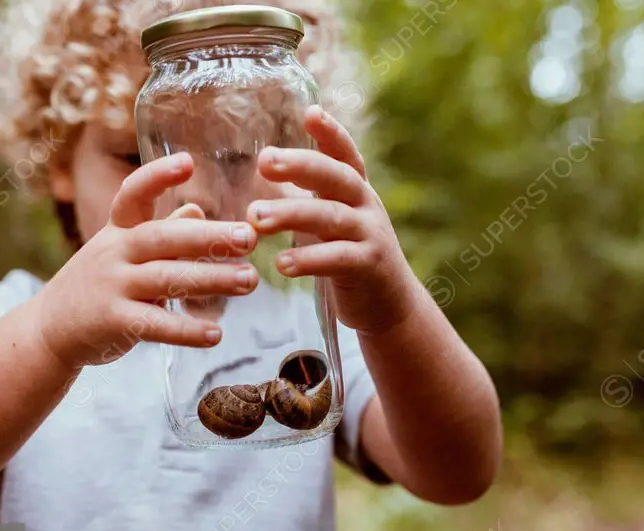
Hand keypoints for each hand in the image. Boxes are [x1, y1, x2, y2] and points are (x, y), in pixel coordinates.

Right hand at [37, 153, 258, 367]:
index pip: (133, 195)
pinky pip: (155, 325)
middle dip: (208, 236)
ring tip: (249, 281)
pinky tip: (216, 334)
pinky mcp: (113, 322)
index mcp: (117, 231)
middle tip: (249, 237)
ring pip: (166, 279)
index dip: (157, 176)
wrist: (49, 331)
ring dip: (211, 280)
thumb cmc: (97, 286)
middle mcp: (114, 253)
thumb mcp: (121, 253)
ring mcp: (112, 287)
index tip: (188, 162)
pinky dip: (187, 330)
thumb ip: (160, 234)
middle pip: (163, 238)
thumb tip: (198, 212)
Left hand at [247, 106, 418, 334]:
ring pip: (331, 217)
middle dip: (300, 166)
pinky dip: (309, 259)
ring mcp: (371, 235)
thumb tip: (265, 168)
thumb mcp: (332, 219)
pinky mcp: (369, 266)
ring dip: (290, 215)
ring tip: (254, 219)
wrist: (389, 304)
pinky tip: (281, 263)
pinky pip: (338, 258)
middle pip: (336, 177)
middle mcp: (367, 206)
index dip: (331, 132)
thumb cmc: (349, 256)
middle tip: (264, 162)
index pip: (345, 154)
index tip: (311, 113)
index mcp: (355, 191)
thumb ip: (309, 196)